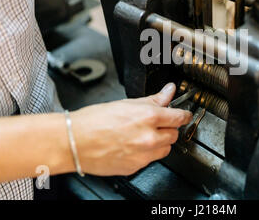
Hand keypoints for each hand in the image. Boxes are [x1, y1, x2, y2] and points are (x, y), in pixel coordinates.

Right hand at [70, 83, 191, 175]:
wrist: (74, 141)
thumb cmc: (94, 121)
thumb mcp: (126, 103)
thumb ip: (153, 99)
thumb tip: (168, 91)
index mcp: (148, 117)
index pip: (179, 117)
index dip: (183, 114)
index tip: (184, 114)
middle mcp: (149, 137)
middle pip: (174, 134)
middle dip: (168, 128)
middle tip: (156, 123)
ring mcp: (143, 155)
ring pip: (165, 149)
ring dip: (159, 142)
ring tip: (142, 135)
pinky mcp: (135, 167)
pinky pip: (150, 160)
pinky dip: (146, 153)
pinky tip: (132, 146)